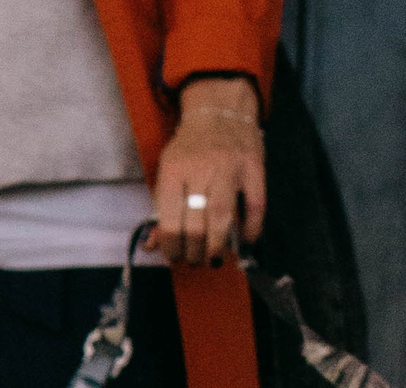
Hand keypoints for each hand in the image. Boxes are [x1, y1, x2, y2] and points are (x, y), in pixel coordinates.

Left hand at [153, 75, 265, 265]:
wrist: (220, 110)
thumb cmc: (191, 146)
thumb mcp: (169, 171)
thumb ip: (160, 208)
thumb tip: (151, 245)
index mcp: (174, 170)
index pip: (169, 219)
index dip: (170, 246)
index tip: (173, 255)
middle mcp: (201, 170)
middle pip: (195, 226)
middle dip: (193, 252)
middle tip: (194, 259)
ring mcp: (230, 170)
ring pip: (222, 220)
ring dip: (217, 247)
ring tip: (213, 257)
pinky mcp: (254, 171)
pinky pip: (255, 208)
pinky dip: (251, 231)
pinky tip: (245, 242)